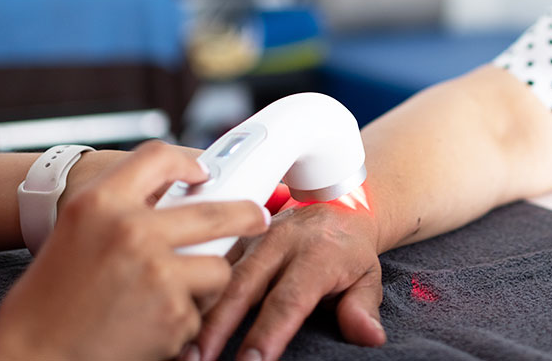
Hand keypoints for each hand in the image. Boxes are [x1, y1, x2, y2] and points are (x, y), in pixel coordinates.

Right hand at [0, 141, 267, 360]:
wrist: (35, 351)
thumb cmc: (56, 290)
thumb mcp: (82, 228)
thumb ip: (128, 202)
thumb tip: (190, 186)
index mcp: (102, 203)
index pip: (158, 157)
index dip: (188, 162)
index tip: (206, 172)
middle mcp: (132, 232)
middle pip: (215, 211)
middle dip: (246, 214)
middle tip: (259, 216)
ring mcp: (157, 274)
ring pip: (218, 268)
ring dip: (208, 280)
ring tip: (174, 291)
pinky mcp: (174, 315)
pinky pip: (201, 308)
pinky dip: (187, 315)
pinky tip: (154, 319)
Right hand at [197, 194, 386, 360]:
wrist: (337, 205)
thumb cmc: (348, 248)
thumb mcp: (367, 277)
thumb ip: (362, 308)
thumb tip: (369, 336)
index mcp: (316, 254)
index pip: (289, 299)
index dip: (269, 332)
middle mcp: (281, 243)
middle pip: (244, 285)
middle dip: (218, 326)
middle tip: (198, 359)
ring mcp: (255, 238)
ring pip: (221, 273)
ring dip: (200, 309)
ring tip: (182, 344)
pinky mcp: (239, 239)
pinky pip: (213, 263)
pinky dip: (197, 289)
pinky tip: (182, 313)